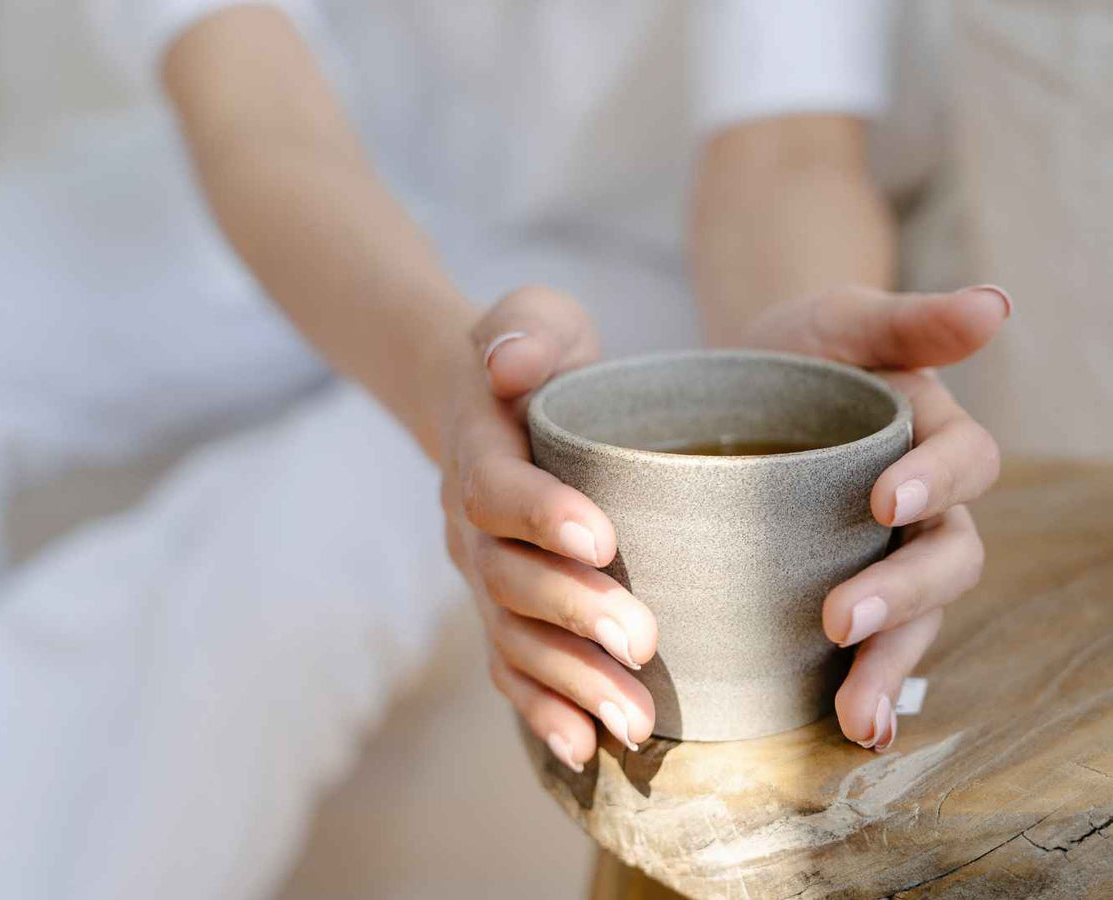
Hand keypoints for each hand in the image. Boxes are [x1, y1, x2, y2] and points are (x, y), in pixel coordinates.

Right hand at [439, 286, 657, 772]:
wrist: (485, 404)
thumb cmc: (534, 356)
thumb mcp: (535, 319)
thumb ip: (527, 332)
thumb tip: (509, 362)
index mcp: (479, 452)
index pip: (498, 489)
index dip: (541, 515)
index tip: (600, 538)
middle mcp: (470, 526)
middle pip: (509, 582)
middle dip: (574, 614)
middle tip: (642, 640)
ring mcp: (484, 579)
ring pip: (515, 642)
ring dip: (572, 684)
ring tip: (635, 723)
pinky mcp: (506, 616)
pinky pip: (514, 672)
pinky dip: (545, 713)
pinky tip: (587, 751)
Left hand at [742, 285, 1010, 750]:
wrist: (738, 386)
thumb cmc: (803, 347)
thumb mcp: (847, 319)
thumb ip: (916, 320)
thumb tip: (1000, 304)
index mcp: (937, 438)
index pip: (967, 463)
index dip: (936, 482)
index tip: (882, 501)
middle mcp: (928, 509)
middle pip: (948, 559)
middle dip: (903, 594)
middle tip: (840, 619)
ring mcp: (892, 561)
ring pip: (920, 620)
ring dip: (892, 667)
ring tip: (855, 718)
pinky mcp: (848, 598)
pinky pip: (875, 649)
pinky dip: (872, 691)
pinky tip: (852, 732)